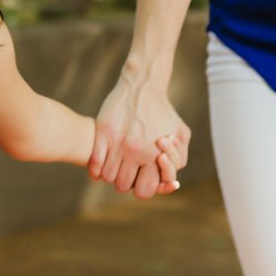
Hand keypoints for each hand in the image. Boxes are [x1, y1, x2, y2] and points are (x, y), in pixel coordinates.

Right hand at [90, 66, 190, 198]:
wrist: (143, 85)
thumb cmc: (163, 112)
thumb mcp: (181, 133)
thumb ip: (179, 159)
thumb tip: (172, 179)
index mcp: (155, 155)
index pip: (144, 190)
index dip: (141, 188)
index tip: (140, 178)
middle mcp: (136, 151)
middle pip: (123, 185)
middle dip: (125, 182)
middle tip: (126, 172)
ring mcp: (118, 142)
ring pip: (108, 176)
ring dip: (110, 174)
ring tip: (115, 166)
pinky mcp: (103, 132)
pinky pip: (95, 162)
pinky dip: (95, 168)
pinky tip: (100, 163)